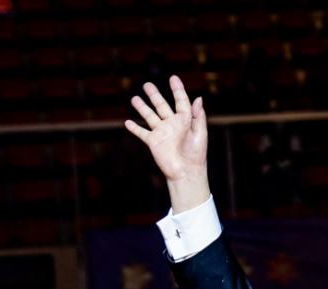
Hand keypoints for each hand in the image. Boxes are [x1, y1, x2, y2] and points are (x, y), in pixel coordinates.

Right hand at [125, 76, 209, 210]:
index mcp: (185, 120)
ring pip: (150, 116)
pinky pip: (142, 133)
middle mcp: (172, 124)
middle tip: (147, 85)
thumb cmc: (196, 154)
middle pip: (161, 106)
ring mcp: (162, 132)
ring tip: (134, 98)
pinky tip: (127, 122)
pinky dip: (134, 128)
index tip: (173, 78)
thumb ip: (198, 117)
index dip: (177, 89)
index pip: (180, 101)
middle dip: (154, 95)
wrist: (186, 172)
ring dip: (142, 108)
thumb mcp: (200, 133)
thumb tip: (198, 98)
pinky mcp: (153, 142)